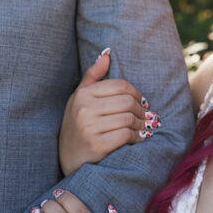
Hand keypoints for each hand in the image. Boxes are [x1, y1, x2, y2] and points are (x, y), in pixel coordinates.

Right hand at [59, 49, 159, 174]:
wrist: (67, 158)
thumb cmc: (77, 125)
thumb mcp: (79, 98)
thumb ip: (93, 76)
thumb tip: (107, 54)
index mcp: (83, 94)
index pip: (121, 86)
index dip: (136, 93)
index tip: (140, 102)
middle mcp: (84, 108)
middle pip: (127, 102)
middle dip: (140, 110)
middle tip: (145, 116)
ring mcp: (89, 127)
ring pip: (129, 118)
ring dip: (141, 124)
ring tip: (142, 127)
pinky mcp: (97, 144)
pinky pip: (126, 134)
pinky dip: (136, 136)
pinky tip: (137, 138)